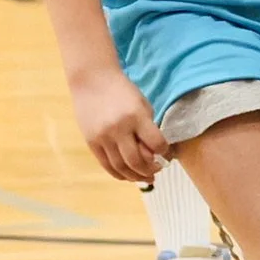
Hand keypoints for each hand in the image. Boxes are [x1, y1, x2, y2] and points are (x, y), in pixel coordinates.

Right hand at [69, 66, 166, 181]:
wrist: (93, 81)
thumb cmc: (123, 92)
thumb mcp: (142, 104)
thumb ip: (149, 127)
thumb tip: (156, 152)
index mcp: (136, 116)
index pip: (156, 143)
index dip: (165, 152)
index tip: (167, 155)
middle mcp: (119, 129)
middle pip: (137, 161)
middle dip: (150, 170)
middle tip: (157, 171)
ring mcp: (103, 137)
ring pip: (121, 167)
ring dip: (135, 176)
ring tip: (145, 178)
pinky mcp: (91, 143)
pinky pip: (106, 165)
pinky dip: (119, 174)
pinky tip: (128, 176)